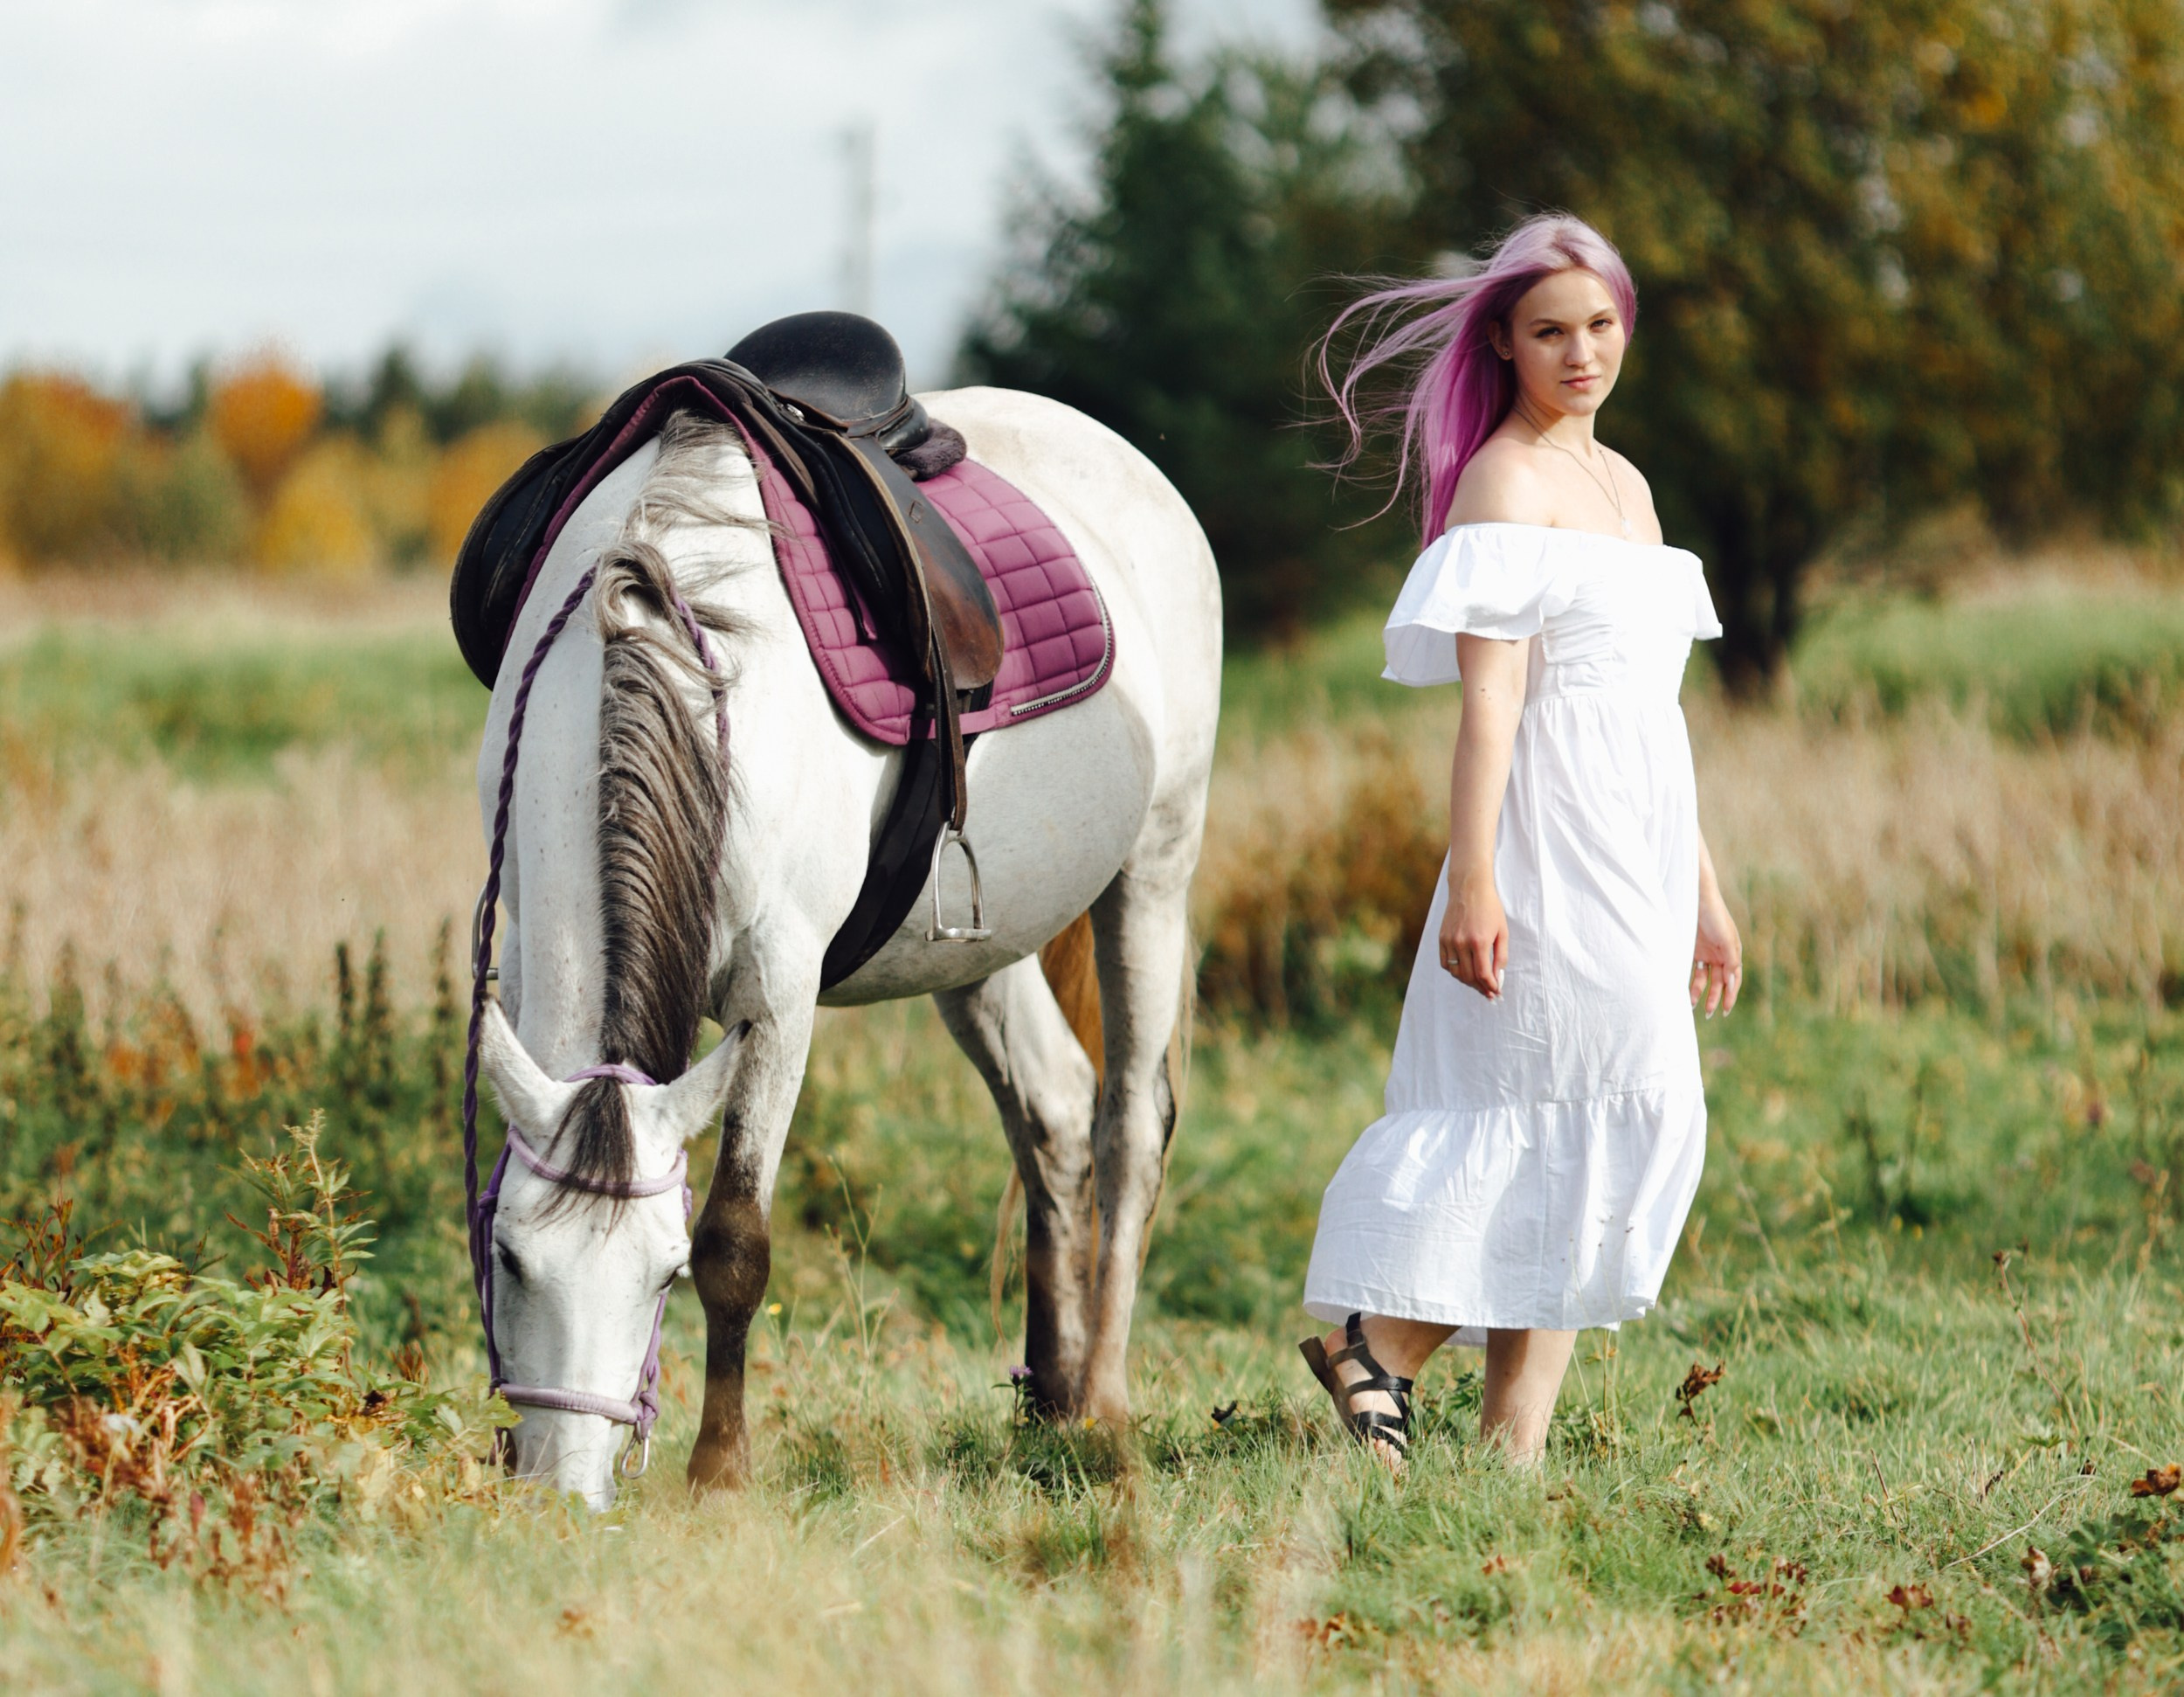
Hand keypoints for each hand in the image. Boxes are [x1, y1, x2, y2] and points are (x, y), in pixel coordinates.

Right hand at [1440, 866, 1507, 998]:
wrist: (1469, 888)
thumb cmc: (1490, 908)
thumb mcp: (1502, 931)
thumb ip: (1501, 957)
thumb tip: (1498, 978)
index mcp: (1479, 941)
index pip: (1483, 974)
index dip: (1490, 986)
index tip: (1496, 991)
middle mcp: (1461, 943)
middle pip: (1469, 977)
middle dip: (1480, 987)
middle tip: (1489, 992)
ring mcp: (1449, 941)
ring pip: (1456, 973)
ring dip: (1467, 982)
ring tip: (1478, 983)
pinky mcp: (1442, 938)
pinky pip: (1446, 963)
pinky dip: (1454, 971)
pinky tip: (1464, 971)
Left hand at [1690, 887, 1741, 1017]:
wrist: (1697, 897)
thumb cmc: (1715, 916)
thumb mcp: (1727, 940)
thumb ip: (1731, 962)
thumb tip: (1732, 986)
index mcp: (1733, 953)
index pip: (1733, 980)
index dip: (1730, 996)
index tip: (1724, 1011)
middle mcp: (1721, 954)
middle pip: (1719, 982)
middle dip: (1715, 998)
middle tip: (1708, 1014)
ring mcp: (1706, 952)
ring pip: (1705, 978)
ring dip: (1700, 992)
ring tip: (1691, 1004)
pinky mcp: (1693, 949)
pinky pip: (1693, 969)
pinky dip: (1690, 981)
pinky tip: (1685, 991)